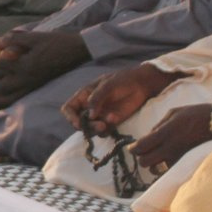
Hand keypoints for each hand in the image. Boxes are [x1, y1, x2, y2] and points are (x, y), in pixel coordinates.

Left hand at [0, 29, 90, 112]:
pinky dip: (8, 103)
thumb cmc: (54, 41)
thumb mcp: (34, 37)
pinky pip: (20, 99)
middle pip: (1, 86)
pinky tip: (0, 104)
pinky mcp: (36, 87)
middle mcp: (28, 78)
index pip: (2, 65)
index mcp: (26, 64)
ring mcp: (32, 85)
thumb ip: (14, 39)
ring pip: (10, 98)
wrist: (75, 51)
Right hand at [61, 62, 181, 134]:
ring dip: (96, 129)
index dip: (70, 117)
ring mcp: (100, 116)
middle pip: (79, 122)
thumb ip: (97, 98)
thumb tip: (89, 115)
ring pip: (91, 129)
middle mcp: (89, 107)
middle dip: (86, 126)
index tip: (79, 123)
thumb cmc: (123, 80)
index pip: (69, 109)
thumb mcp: (108, 85)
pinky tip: (115, 118)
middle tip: (100, 125)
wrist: (142, 85)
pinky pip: (104, 131)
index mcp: (84, 96)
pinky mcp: (111, 122)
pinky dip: (108, 129)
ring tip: (107, 123)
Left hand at [127, 103, 211, 176]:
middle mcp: (170, 148)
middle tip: (144, 152)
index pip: (140, 147)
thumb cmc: (196, 114)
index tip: (132, 147)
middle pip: (144, 162)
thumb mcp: (174, 113)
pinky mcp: (186, 164)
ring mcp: (179, 158)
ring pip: (155, 170)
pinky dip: (165, 167)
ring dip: (153, 164)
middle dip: (141, 157)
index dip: (133, 149)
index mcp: (165, 133)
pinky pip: (168, 171)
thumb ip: (158, 126)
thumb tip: (147, 137)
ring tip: (158, 156)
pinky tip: (168, 159)